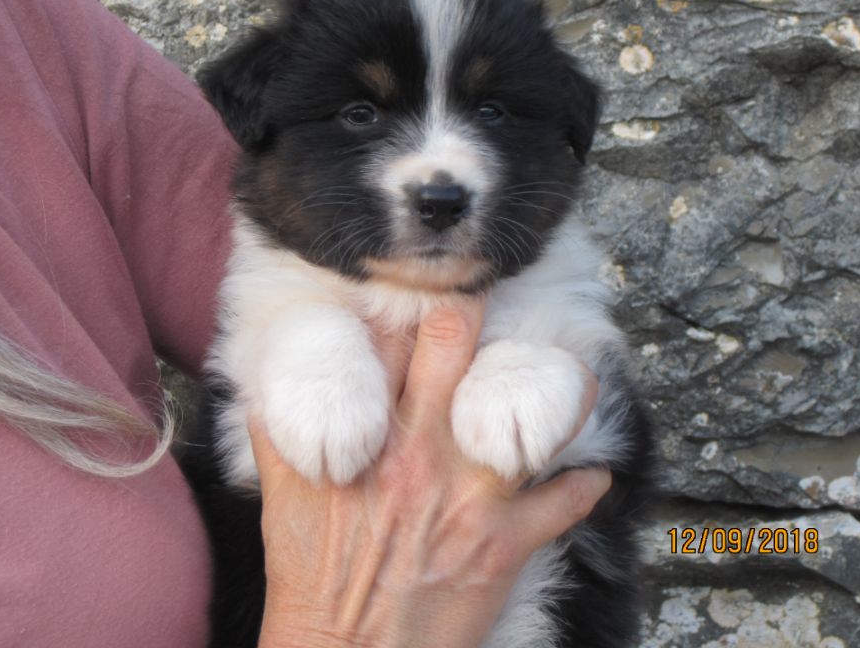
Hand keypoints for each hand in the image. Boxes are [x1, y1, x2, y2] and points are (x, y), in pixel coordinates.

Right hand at [251, 299, 609, 647]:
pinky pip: (565, 501)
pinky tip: (591, 473)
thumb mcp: (281, 496)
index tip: (414, 283)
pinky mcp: (505, 542)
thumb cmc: (312, 576)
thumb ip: (278, 432)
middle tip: (482, 302)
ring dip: (561, 389)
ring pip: (532, 413)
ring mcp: (471, 494)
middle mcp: (423, 449)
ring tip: (578, 373)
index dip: (401, 299)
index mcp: (369, 431)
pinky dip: (583, 485)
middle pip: (457, 345)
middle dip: (469, 313)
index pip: (387, 337)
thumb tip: (268, 386)